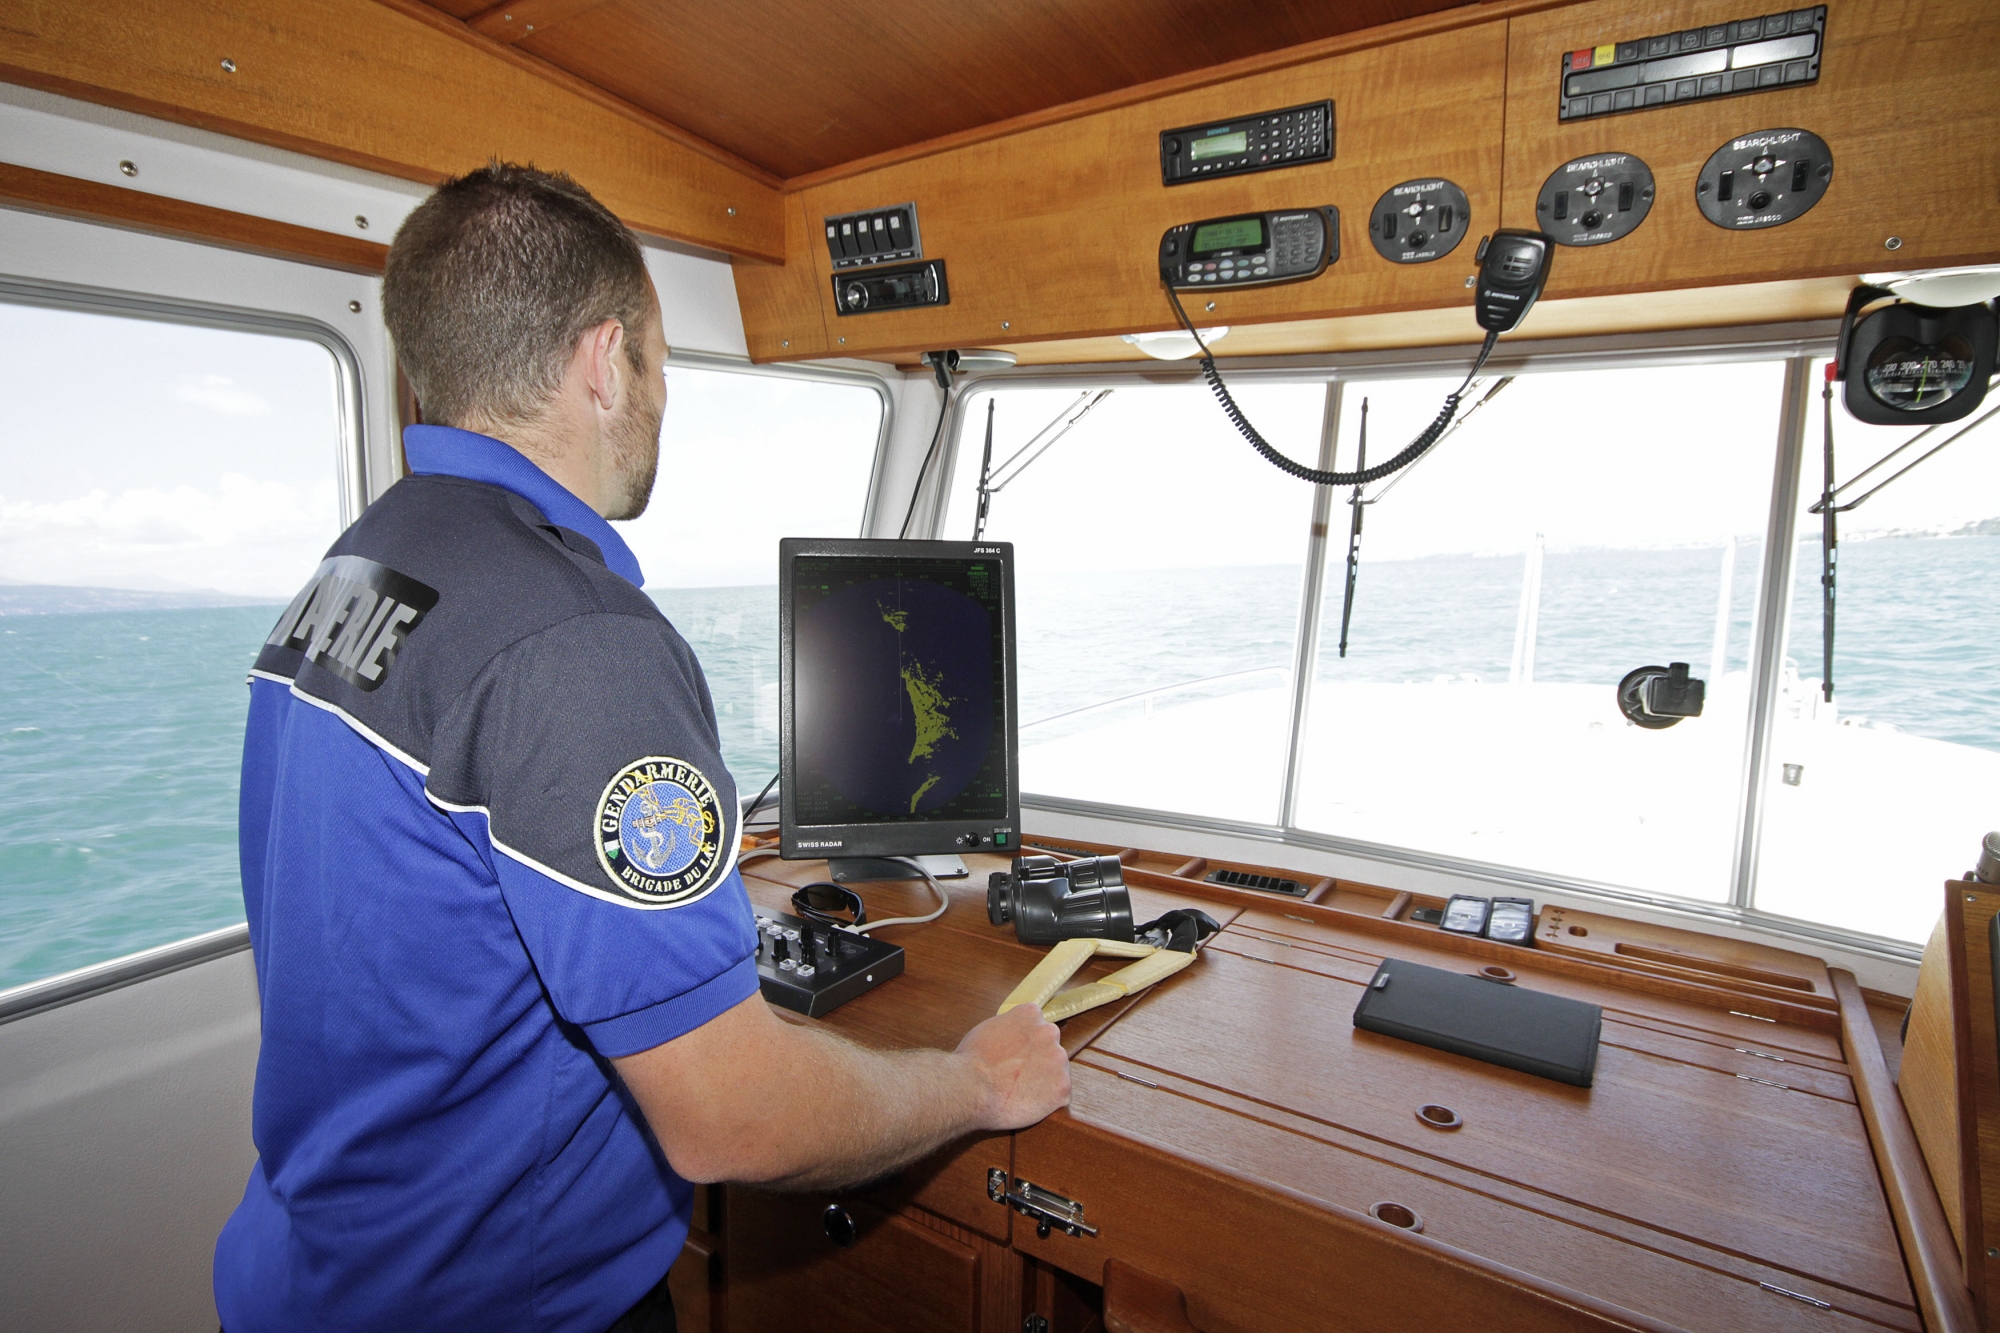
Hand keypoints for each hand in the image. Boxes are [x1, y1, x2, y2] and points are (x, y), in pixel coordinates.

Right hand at [957, 1001, 1070, 1130]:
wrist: (973, 1088)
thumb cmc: (971, 1060)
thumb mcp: (988, 1028)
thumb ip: (1009, 1027)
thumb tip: (1013, 1035)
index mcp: (1030, 1014)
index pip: (1036, 1023)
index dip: (1025, 1042)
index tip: (1016, 1053)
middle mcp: (1049, 1032)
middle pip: (1049, 1046)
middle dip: (1038, 1059)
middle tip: (1017, 1075)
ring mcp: (1059, 1060)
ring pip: (1057, 1071)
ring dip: (1044, 1080)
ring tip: (1020, 1091)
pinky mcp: (1062, 1088)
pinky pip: (1060, 1096)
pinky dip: (1048, 1102)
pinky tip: (1028, 1103)